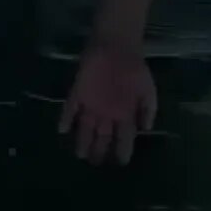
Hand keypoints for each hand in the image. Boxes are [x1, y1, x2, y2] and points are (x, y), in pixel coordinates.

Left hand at [59, 42, 156, 164]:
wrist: (117, 46)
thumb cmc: (135, 69)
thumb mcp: (148, 90)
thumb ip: (147, 110)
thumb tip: (146, 129)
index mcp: (125, 114)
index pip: (124, 138)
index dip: (123, 150)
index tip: (121, 162)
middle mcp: (107, 113)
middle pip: (102, 136)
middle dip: (100, 150)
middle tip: (96, 163)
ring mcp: (92, 104)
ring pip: (86, 127)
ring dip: (83, 140)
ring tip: (81, 155)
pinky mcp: (78, 93)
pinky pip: (70, 108)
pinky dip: (66, 118)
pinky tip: (63, 130)